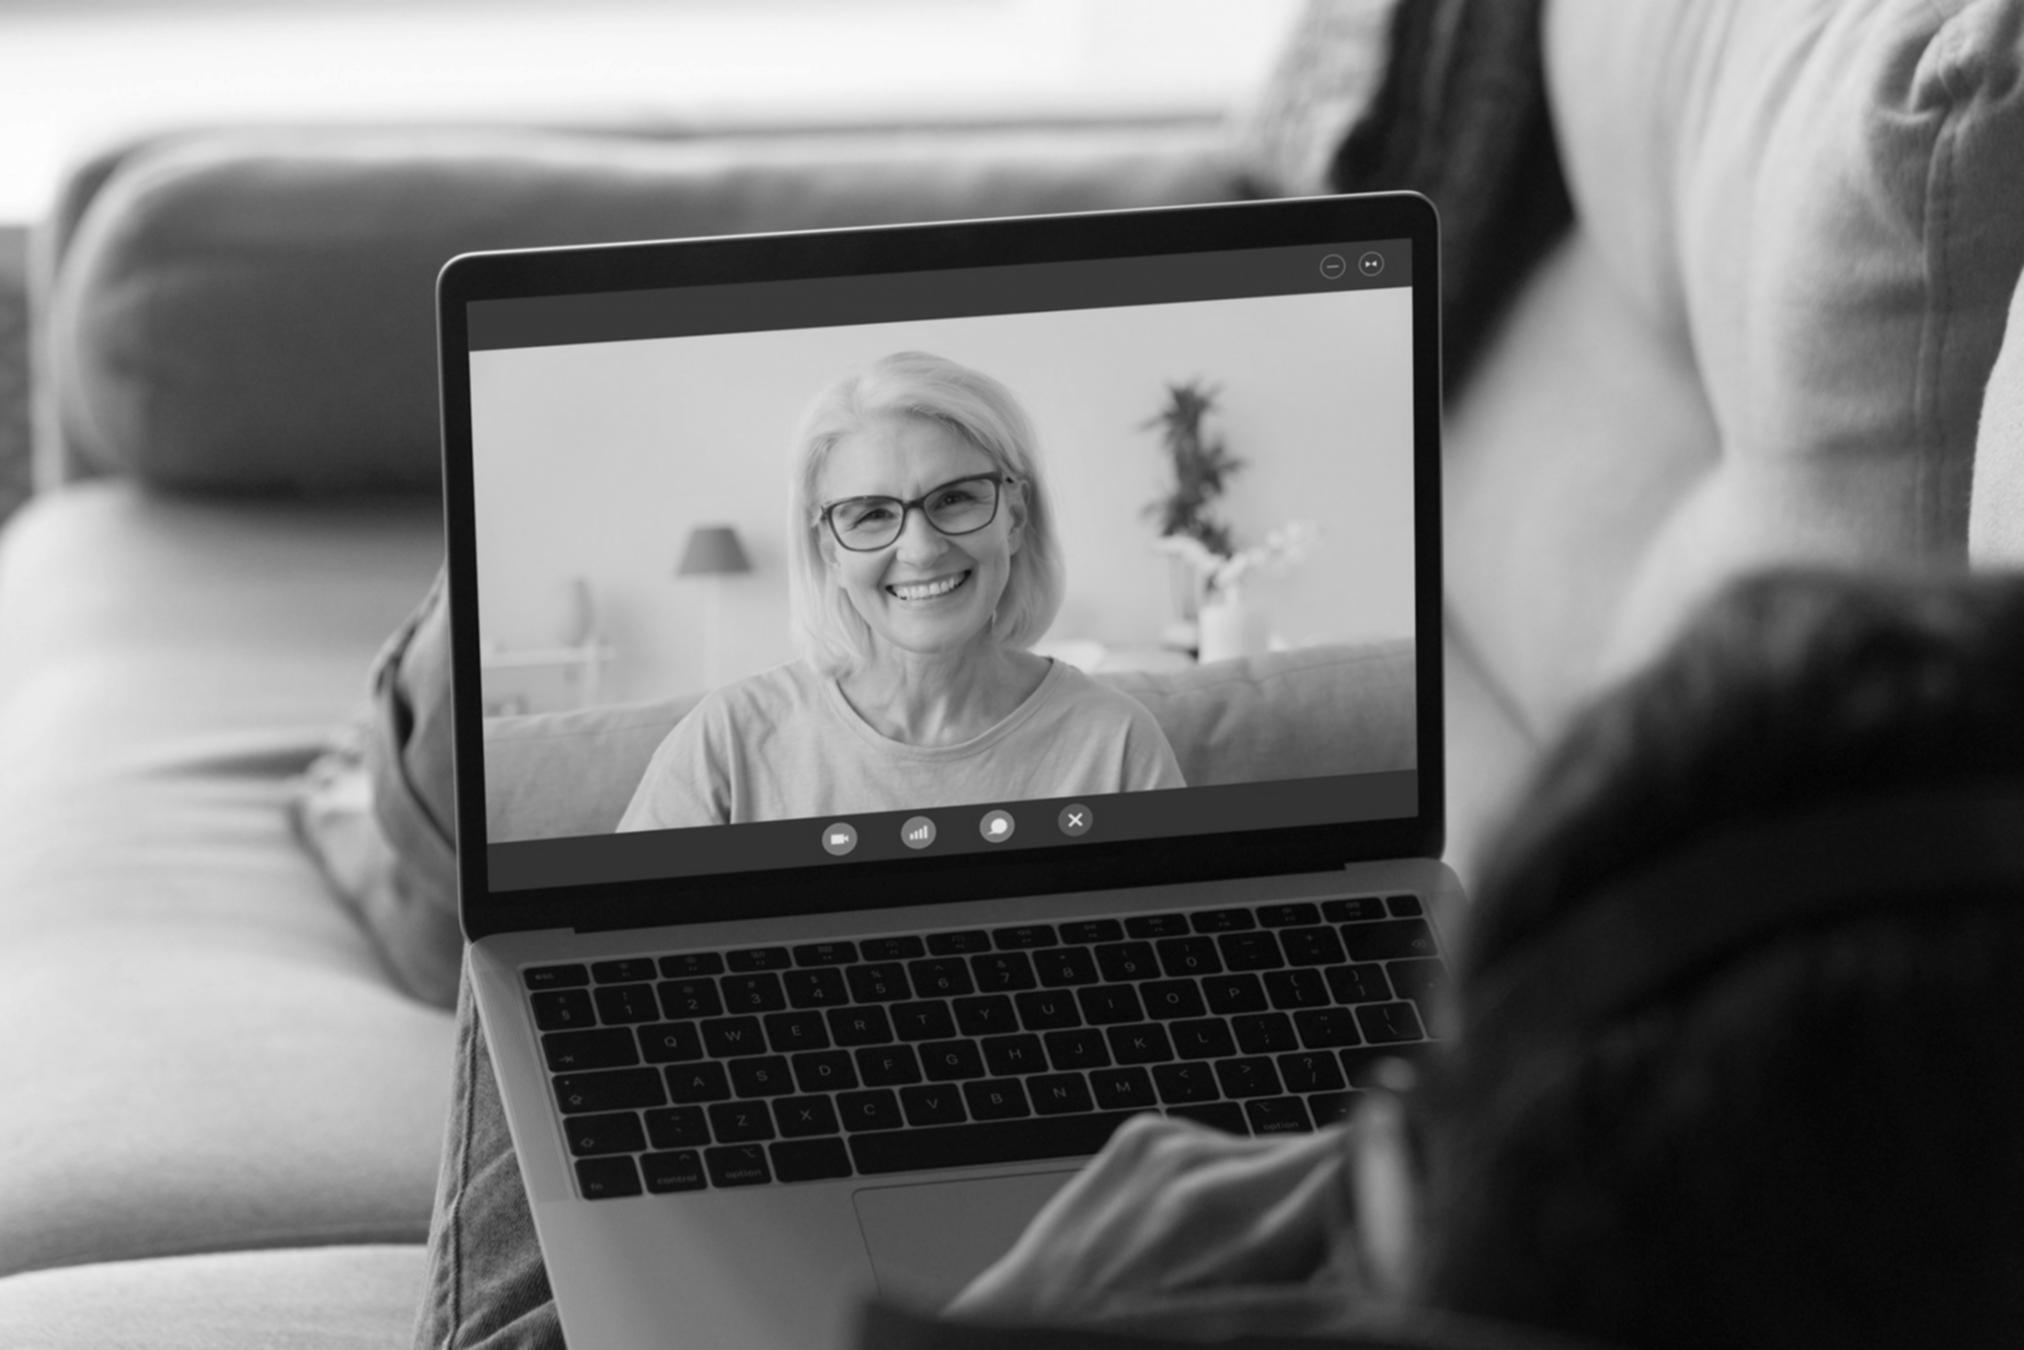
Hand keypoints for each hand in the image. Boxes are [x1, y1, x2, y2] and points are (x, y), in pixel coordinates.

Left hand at [946, 1114, 1363, 1331]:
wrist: (1026, 1334)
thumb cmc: (1140, 1343)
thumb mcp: (1259, 1322)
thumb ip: (1325, 1273)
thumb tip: (1378, 1237)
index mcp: (1251, 1242)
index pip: (1363, 1158)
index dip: (1399, 1170)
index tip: (1416, 1191)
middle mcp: (1213, 1182)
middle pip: (1330, 1149)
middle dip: (1344, 1191)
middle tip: (1323, 1250)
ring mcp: (1174, 1150)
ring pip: (1276, 1150)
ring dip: (1278, 1190)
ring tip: (1236, 1253)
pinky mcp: (1145, 1135)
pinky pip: (1222, 1146)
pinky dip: (1225, 1182)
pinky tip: (1193, 1232)